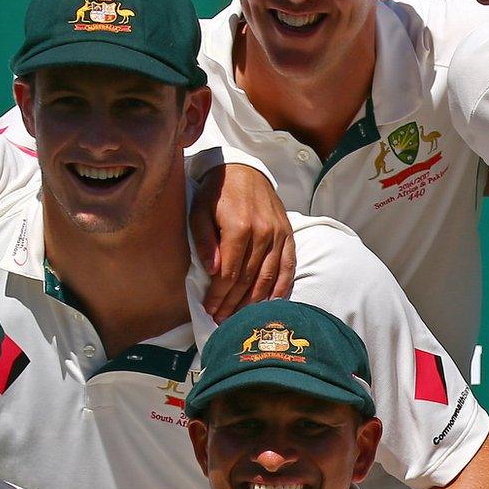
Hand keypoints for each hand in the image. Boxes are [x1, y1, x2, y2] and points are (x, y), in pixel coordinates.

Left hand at [191, 163, 295, 320]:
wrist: (244, 170)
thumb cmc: (216, 192)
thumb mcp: (199, 211)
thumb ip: (204, 240)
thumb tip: (212, 271)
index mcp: (239, 227)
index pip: (229, 272)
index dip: (219, 295)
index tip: (209, 309)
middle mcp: (263, 233)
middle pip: (247, 279)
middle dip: (233, 303)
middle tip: (222, 318)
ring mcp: (279, 235)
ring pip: (268, 277)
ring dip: (253, 301)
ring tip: (240, 316)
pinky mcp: (289, 235)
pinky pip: (288, 267)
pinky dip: (281, 288)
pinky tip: (271, 303)